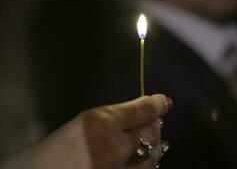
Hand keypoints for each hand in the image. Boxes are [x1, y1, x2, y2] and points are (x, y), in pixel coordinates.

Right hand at [2, 94, 171, 168]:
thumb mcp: (76, 128)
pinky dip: (146, 165)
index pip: (139, 111)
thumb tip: (132, 115)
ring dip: (154, 146)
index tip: (164, 102)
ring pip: (152, 156)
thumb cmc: (43, 156)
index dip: (154, 105)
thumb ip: (105, 121)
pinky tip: (143, 161)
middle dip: (155, 125)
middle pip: (150, 132)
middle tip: (155, 121)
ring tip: (152, 141)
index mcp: (97, 125)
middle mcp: (113, 148)